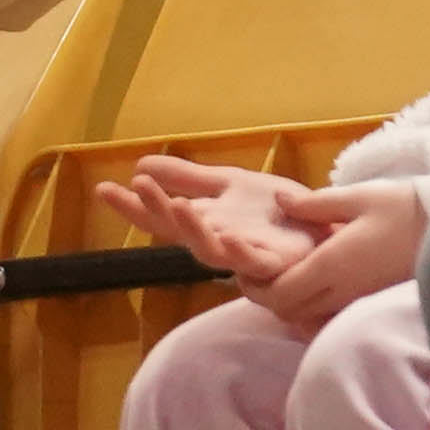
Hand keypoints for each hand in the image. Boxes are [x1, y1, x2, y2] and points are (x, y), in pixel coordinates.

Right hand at [90, 155, 330, 286]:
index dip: (134, 206)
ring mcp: (246, 257)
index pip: (161, 217)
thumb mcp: (227, 184)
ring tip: (177, 206)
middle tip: (139, 188)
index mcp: (206, 222)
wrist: (325, 229)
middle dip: (158, 212)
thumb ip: (186, 178)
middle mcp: (219, 242)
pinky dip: (240, 253)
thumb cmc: (277, 214)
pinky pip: (256, 264)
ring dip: (193, 230)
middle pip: (180, 232)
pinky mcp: (277, 265)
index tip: (104, 189)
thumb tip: (139, 163)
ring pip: (211, 252)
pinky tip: (229, 237)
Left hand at [245, 179, 423, 334]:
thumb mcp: (356, 197)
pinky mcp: (369, 300)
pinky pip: (328, 313)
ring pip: (308, 316)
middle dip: (266, 297)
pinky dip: (311, 304)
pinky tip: (313, 280)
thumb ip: (314, 205)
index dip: (254, 288)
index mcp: (332, 265)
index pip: (279, 294)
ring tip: (281, 274)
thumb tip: (279, 203)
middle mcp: (342, 290)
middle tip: (255, 272)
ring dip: (289, 302)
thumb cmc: (404, 208)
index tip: (241, 269)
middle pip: (288, 312)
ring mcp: (357, 299)